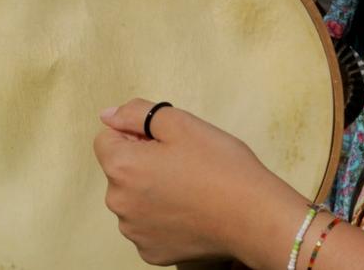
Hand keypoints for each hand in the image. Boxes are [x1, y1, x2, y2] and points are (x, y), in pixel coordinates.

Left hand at [92, 99, 307, 266]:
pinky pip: (147, 225)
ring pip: (132, 199)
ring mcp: (134, 232)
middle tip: (182, 164)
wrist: (256, 217)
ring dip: (150, 190)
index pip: (106, 139)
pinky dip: (162, 218)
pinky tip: (189, 212)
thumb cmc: (221, 167)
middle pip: (119, 171)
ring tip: (188, 188)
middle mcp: (119, 203)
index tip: (164, 143)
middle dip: (141, 162)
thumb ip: (135, 113)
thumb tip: (108, 116)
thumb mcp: (179, 122)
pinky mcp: (152, 252)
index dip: (134, 135)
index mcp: (121, 167)